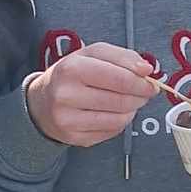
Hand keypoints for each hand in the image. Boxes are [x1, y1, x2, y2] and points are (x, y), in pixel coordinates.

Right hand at [24, 43, 155, 147]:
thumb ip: (122, 56)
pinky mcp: (74, 137)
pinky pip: (112, 131)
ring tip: (124, 100)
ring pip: (120, 118)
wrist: (40, 101)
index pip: (120, 78)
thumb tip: (147, 70)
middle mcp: (66, 95)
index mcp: (71, 69)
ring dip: (131, 109)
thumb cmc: (71, 75)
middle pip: (122, 100)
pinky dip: (119, 121)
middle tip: (142, 91)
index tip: (150, 82)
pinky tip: (111, 112)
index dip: (142, 82)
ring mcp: (68, 119)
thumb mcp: (92, 54)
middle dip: (140, 96)